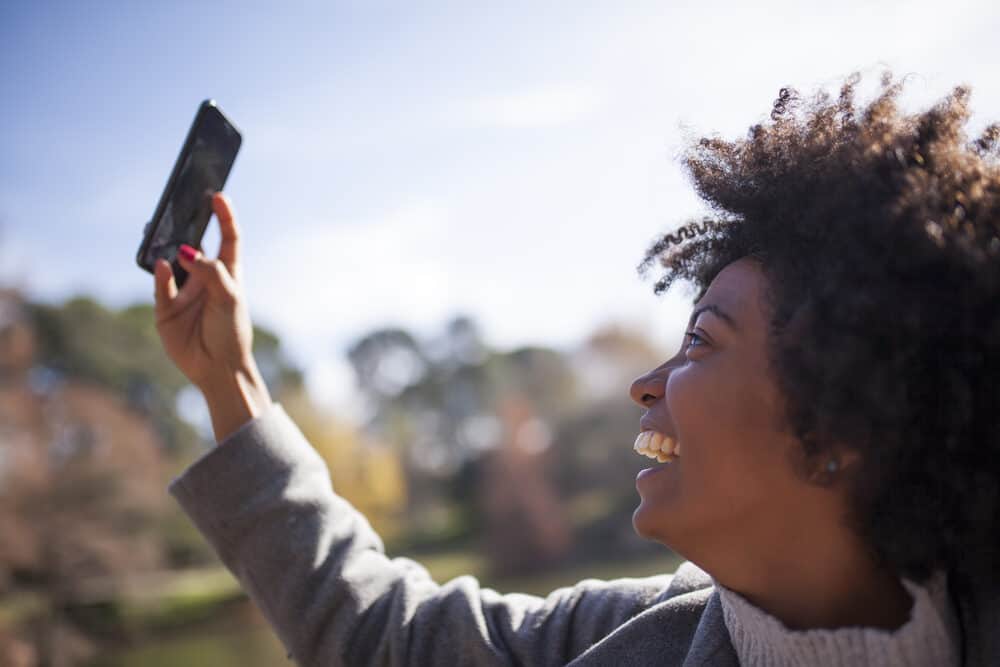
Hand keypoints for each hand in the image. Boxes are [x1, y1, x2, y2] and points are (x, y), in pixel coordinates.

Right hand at [153, 193, 270, 440]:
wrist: (218, 369)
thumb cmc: (231, 332)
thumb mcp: (229, 299)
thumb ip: (212, 273)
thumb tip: (187, 251)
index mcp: (227, 273)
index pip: (228, 238)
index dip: (224, 216)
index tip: (218, 195)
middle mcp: (204, 278)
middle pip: (193, 244)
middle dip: (185, 224)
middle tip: (178, 203)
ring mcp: (183, 291)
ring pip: (170, 261)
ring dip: (165, 245)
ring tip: (161, 227)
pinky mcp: (165, 308)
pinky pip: (160, 285)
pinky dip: (160, 274)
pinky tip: (163, 264)